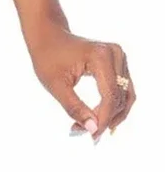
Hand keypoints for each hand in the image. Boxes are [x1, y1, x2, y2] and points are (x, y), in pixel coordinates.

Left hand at [24, 17, 134, 140]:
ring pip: (125, 96)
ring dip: (112, 115)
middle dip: (105, 119)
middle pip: (119, 98)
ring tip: (94, 129)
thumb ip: (74, 107)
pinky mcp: (119, 61)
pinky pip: (122, 90)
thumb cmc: (47, 56)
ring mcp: (119, 56)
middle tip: (88, 134)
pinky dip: (113, 106)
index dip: (102, 119)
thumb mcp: (54, 84)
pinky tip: (101, 118)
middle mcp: (115, 54)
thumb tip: (93, 130)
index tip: (91, 136)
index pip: (109, 96)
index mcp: (100, 56)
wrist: (46, 34)